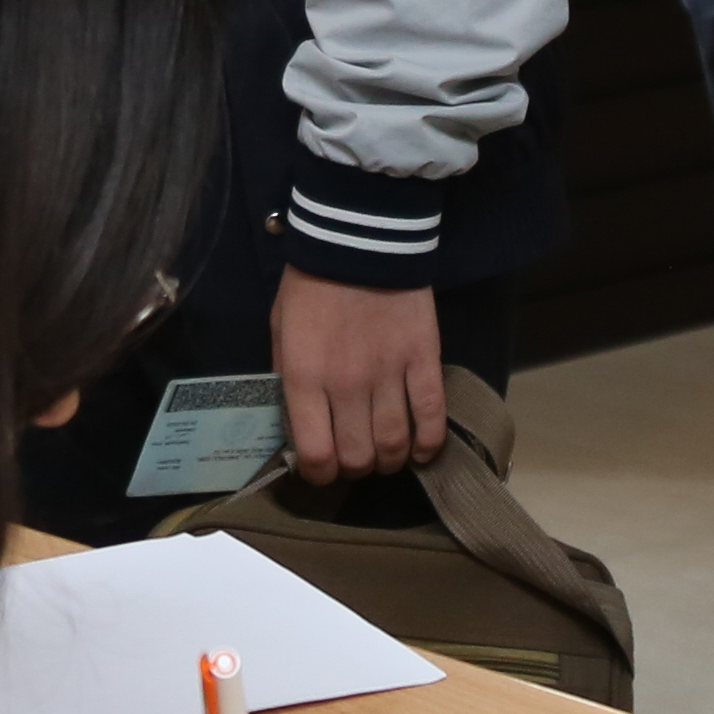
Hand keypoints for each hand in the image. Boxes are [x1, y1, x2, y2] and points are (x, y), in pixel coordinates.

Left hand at [270, 270, 448, 478]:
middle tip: (354, 458)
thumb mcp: (281, 332)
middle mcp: (347, 385)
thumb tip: (298, 425)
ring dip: (389, 460)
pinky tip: (421, 451)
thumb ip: (287, 380)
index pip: (315, 455)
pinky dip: (428, 443)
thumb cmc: (311, 286)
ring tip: (386, 455)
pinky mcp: (424, 360)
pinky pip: (432, 416)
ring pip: (394, 444)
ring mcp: (390, 374)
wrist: (359, 239)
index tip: (321, 469)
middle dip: (354, 469)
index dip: (319, 474)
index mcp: (305, 378)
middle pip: (357, 457)